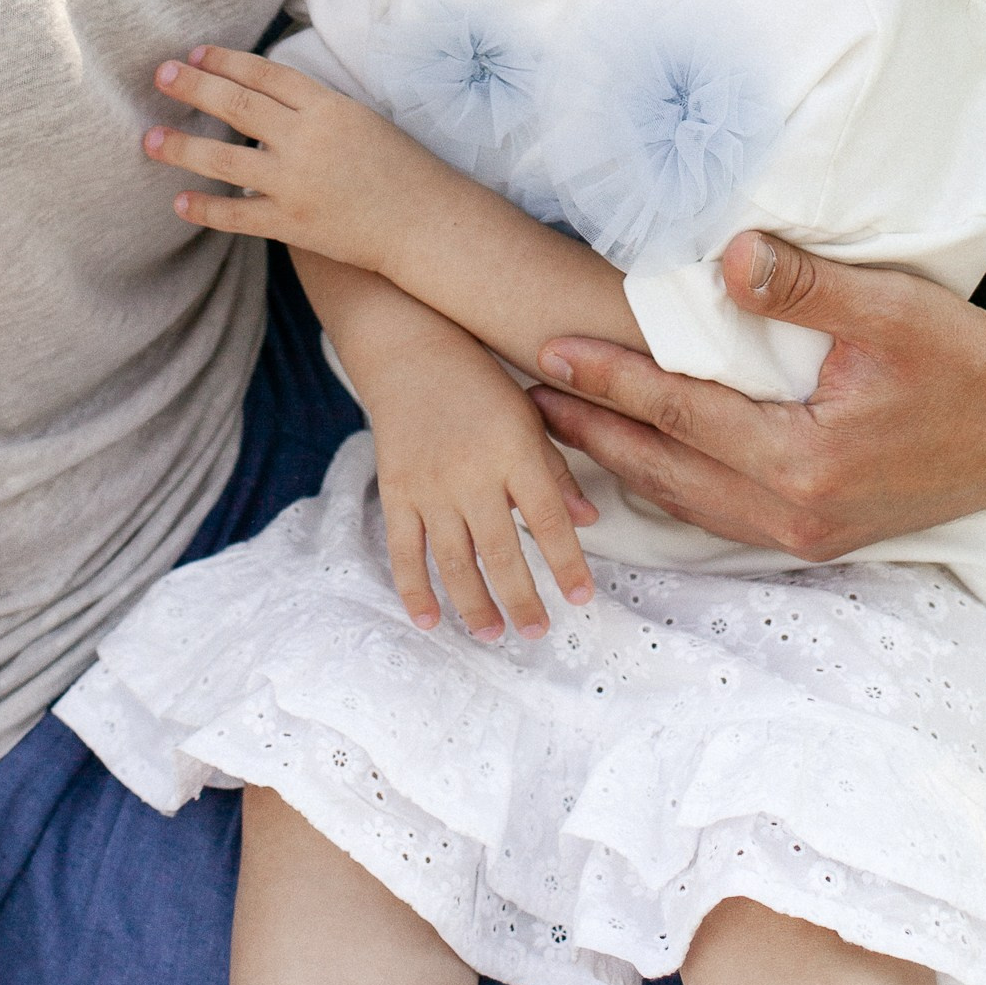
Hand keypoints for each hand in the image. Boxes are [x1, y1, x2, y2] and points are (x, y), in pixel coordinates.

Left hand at [144, 47, 449, 275]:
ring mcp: (298, 183)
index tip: (194, 53)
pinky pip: (238, 215)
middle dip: (194, 88)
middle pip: (237, 105)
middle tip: (159, 75)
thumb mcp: (361, 119)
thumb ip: (313, 106)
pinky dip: (206, 209)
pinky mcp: (294, 224)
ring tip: (148, 138)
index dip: (225, 61)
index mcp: (328, 106)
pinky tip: (179, 201)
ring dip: (181, 148)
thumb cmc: (400, 167)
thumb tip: (263, 92)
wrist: (425, 222)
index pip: (265, 74)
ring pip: (225, 160)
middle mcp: (308, 139)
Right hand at [359, 325, 599, 643]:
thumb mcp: (529, 416)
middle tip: (536, 634)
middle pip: (501, 550)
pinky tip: (429, 620)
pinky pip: (404, 550)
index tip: (581, 598)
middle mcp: (472, 471)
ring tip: (492, 634)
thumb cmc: (480, 383)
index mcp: (514, 449)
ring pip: (454, 560)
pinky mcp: (396, 490)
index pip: (549, 518)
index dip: (567, 563)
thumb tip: (589, 521)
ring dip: (474, 604)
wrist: (410, 350)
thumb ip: (556, 471)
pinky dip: (414, 588)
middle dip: (521, 599)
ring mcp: (430, 484)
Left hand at [530, 232, 985, 561]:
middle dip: (591, 433)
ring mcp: (808, 531)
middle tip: (522, 398)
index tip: (549, 350)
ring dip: (622, 465)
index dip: (610, 380)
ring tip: (562, 427)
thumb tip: (731, 256)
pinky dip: (672, 487)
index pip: (681, 414)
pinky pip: (722, 514)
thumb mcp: (894, 309)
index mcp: (806, 460)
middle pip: (666, 471)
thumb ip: (809, 285)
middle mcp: (798, 511)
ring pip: (688, 502)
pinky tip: (641, 464)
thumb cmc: (965, 356)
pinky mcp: (820, 532)